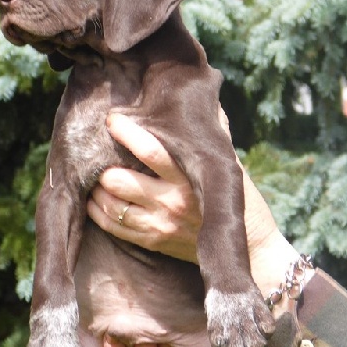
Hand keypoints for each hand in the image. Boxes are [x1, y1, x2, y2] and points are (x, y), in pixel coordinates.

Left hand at [86, 111, 312, 316]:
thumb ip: (214, 132)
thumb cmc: (242, 198)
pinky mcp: (154, 241)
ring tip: (98, 177)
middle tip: (101, 156)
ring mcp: (160, 224)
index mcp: (189, 177)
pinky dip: (98, 211)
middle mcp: (172, 201)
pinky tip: (96, 200)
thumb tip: (203, 98)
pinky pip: (113, 227)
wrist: (250, 248)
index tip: (112, 119)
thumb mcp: (230, 163)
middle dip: (104, 167)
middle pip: (119, 180)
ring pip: (110, 204)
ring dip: (97, 189)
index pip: (149, 150)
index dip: (125, 132)